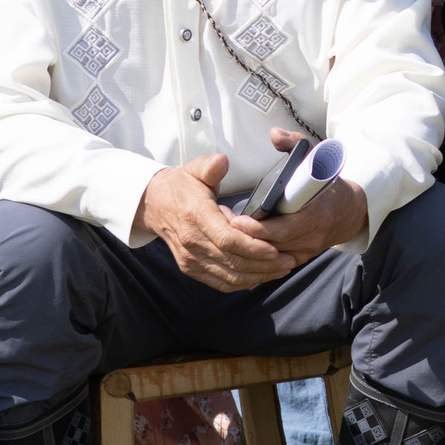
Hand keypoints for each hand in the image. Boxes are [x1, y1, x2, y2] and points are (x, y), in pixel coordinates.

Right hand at [133, 154, 291, 291]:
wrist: (154, 205)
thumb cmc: (181, 187)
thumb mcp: (195, 170)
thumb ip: (211, 166)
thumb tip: (221, 161)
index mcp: (196, 217)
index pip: (226, 239)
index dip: (252, 247)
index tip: (274, 249)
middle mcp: (192, 242)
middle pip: (232, 261)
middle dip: (264, 264)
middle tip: (290, 260)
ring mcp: (190, 259)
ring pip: (229, 275)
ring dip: (258, 276)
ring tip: (283, 269)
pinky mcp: (191, 269)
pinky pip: (220, 282)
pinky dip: (243, 282)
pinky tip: (262, 276)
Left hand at [228, 127, 368, 264]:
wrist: (350, 213)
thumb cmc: (328, 186)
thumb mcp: (316, 158)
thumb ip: (295, 143)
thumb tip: (275, 134)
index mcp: (316, 215)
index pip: (281, 229)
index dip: (257, 227)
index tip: (237, 219)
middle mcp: (311, 237)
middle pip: (270, 244)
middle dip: (244, 236)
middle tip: (223, 223)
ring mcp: (305, 251)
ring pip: (268, 256)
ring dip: (247, 246)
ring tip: (227, 232)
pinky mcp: (299, 259)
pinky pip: (273, 263)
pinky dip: (256, 256)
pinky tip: (241, 245)